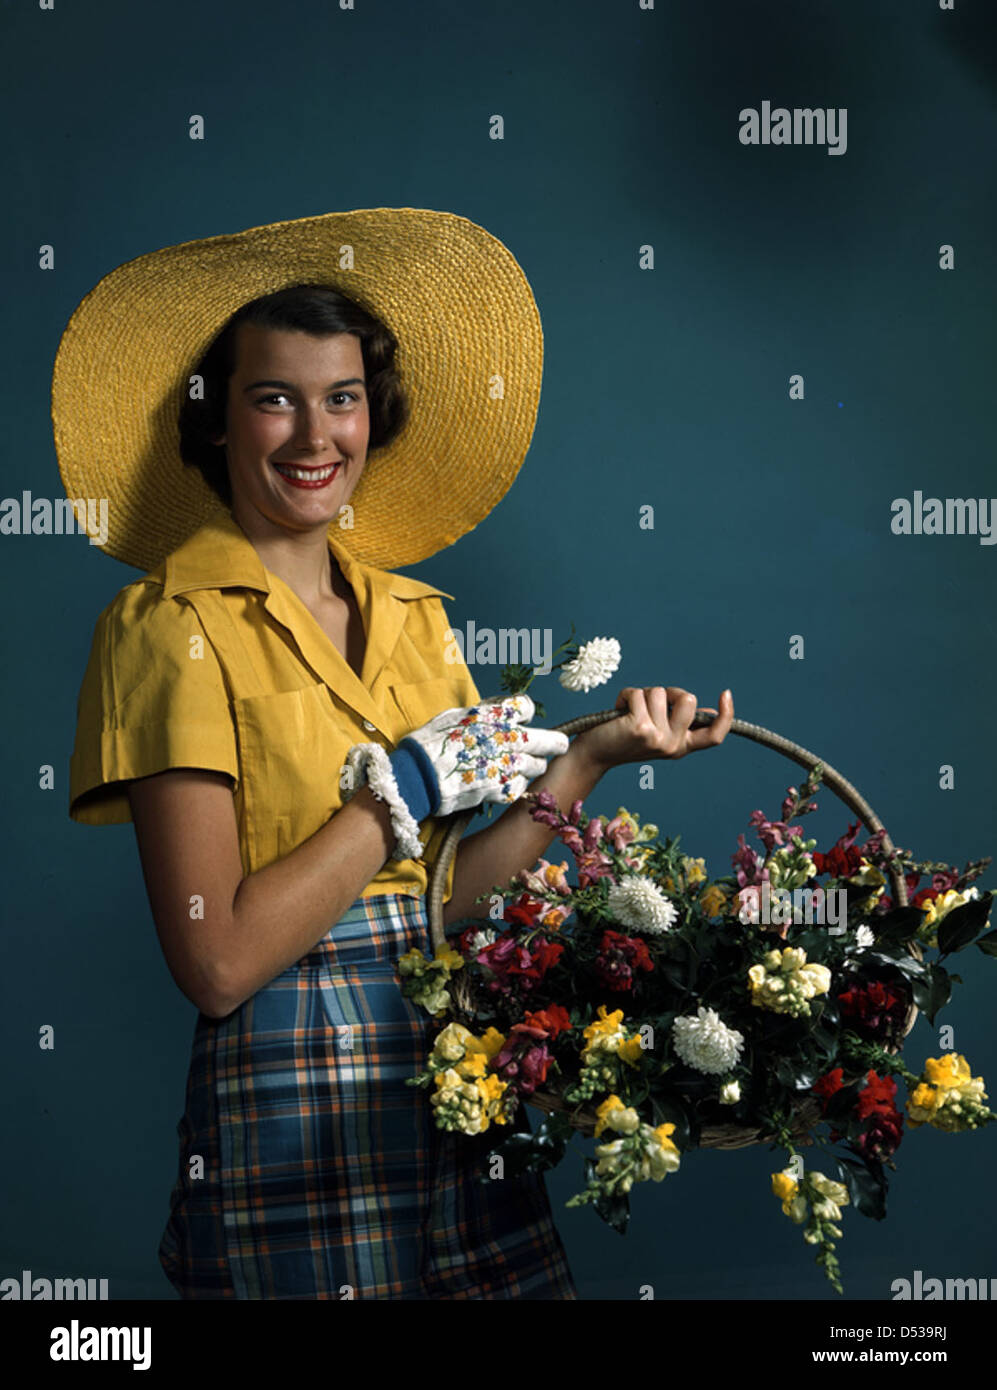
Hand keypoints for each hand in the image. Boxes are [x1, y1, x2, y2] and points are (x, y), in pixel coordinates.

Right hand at [405, 692, 570, 815]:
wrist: (418, 774)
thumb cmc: (431, 741)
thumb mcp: (455, 715)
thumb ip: (481, 713)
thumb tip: (494, 712)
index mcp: (495, 715)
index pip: (526, 707)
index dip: (525, 713)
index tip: (522, 719)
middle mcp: (506, 738)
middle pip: (547, 741)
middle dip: (555, 743)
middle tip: (559, 746)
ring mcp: (505, 765)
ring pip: (537, 767)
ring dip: (533, 766)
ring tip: (524, 766)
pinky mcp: (499, 788)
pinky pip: (519, 787)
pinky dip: (515, 785)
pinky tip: (505, 783)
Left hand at [571, 686, 733, 772]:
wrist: (594, 754)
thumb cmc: (623, 737)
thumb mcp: (657, 733)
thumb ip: (679, 723)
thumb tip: (708, 712)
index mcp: (681, 746)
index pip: (715, 736)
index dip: (726, 715)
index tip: (726, 694)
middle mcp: (673, 745)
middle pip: (688, 700)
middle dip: (668, 692)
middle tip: (648, 703)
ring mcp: (658, 738)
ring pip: (660, 693)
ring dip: (641, 695)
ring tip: (628, 712)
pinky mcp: (641, 729)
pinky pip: (639, 694)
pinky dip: (626, 696)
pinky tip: (618, 711)